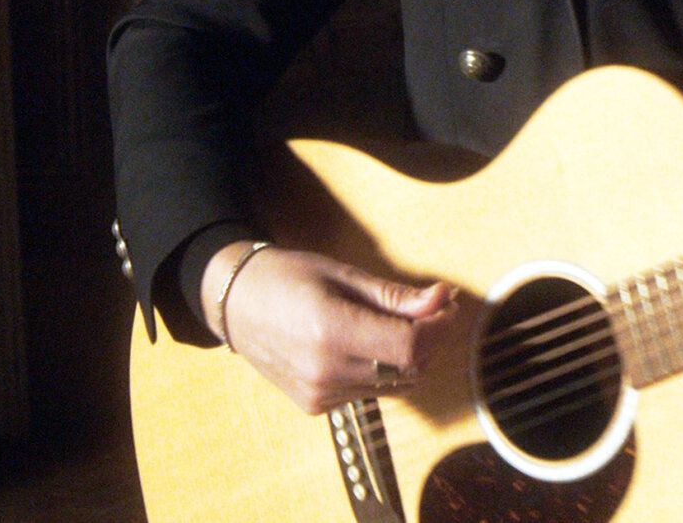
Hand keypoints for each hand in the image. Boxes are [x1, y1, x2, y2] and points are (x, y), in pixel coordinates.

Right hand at [201, 241, 458, 414]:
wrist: (235, 304)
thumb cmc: (290, 277)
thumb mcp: (345, 276)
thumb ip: (395, 296)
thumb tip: (442, 298)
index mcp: (331, 332)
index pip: (410, 346)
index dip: (440, 327)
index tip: (447, 305)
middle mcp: (325, 371)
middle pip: (408, 368)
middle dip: (430, 339)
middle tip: (431, 309)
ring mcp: (319, 394)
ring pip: (394, 385)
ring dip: (410, 357)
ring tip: (401, 324)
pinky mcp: (315, 406)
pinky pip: (370, 391)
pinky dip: (383, 371)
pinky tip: (368, 344)